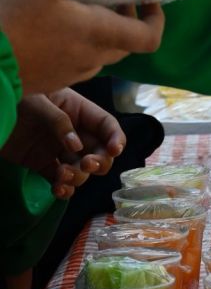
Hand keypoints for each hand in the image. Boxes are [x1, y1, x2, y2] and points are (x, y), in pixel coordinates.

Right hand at [0, 0, 164, 92]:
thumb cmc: (10, 19)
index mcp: (100, 35)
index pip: (150, 37)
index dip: (156, 18)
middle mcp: (92, 60)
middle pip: (126, 43)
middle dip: (126, 18)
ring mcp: (72, 74)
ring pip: (100, 52)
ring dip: (101, 31)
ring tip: (79, 7)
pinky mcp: (52, 80)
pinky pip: (77, 61)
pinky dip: (79, 43)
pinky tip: (54, 26)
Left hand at [0, 89, 124, 198]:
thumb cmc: (17, 98)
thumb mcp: (38, 102)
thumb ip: (59, 122)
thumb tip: (75, 147)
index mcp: (78, 111)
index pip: (106, 125)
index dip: (115, 138)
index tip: (114, 150)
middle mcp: (74, 132)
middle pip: (99, 152)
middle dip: (99, 161)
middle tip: (86, 164)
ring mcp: (58, 150)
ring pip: (81, 170)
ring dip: (78, 177)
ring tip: (61, 175)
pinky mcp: (43, 165)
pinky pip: (60, 180)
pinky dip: (63, 189)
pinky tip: (58, 190)